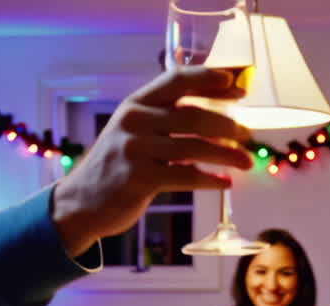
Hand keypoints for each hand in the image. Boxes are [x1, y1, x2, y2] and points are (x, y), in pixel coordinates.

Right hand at [52, 67, 252, 255]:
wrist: (81, 202)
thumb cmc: (117, 165)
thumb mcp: (133, 132)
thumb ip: (164, 120)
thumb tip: (215, 117)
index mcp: (136, 104)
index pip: (176, 80)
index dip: (209, 78)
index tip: (236, 84)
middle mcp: (134, 121)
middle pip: (193, 116)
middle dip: (228, 125)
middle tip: (248, 134)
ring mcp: (135, 150)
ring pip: (195, 146)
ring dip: (227, 154)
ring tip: (246, 162)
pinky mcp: (139, 179)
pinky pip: (187, 176)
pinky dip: (211, 179)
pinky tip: (225, 183)